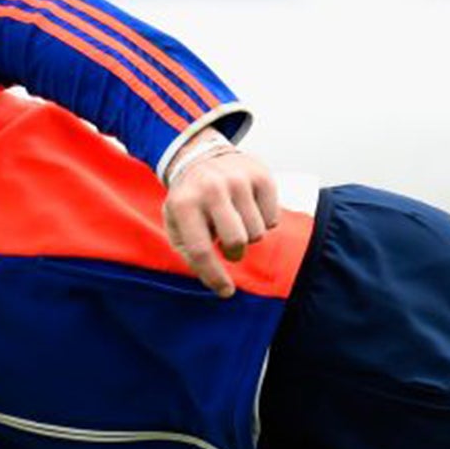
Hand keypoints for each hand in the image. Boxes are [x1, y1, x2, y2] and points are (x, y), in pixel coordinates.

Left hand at [162, 133, 279, 298]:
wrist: (200, 157)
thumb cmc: (189, 200)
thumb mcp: (177, 226)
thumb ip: (191, 254)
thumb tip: (219, 283)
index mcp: (184, 204)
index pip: (201, 251)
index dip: (214, 276)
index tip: (226, 291)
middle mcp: (211, 188)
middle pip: (236, 242)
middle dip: (234, 252)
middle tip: (227, 246)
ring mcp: (238, 179)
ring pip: (257, 232)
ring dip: (248, 235)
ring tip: (235, 221)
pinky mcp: (261, 175)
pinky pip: (272, 219)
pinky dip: (263, 221)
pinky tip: (248, 209)